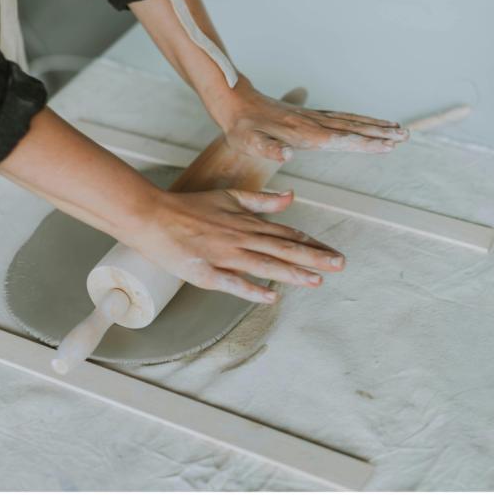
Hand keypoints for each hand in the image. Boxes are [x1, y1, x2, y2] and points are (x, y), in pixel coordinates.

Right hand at [118, 188, 344, 303]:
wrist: (153, 216)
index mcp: (247, 223)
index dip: (311, 244)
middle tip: (339, 264)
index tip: (331, 252)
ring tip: (317, 281)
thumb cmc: (190, 207)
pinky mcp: (206, 272)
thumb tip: (291, 197)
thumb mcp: (230, 197)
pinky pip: (232, 282)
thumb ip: (262, 200)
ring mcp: (225, 255)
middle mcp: (241, 238)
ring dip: (292, 273)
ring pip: (264, 264)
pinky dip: (251, 289)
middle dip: (314, 258)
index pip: (286, 235)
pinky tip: (271, 297)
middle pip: (283, 249)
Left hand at [208, 77, 409, 161]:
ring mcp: (314, 118)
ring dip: (376, 126)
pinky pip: (342, 119)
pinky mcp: (310, 116)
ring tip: (399, 130)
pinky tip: (371, 124)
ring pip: (351, 121)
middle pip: (354, 128)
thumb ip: (267, 149)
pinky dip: (360, 121)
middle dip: (380, 133)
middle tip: (406, 136)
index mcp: (303, 133)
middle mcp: (313, 123)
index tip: (387, 145)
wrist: (235, 103)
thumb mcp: (247, 142)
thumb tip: (288, 156)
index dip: (365, 143)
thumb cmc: (241, 128)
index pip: (341, 139)